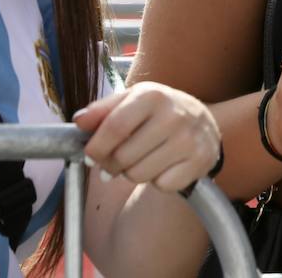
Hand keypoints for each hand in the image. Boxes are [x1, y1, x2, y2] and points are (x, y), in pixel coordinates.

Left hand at [74, 82, 220, 193]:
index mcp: (152, 96)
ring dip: (132, 173)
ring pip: (139, 175)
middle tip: (115, 162)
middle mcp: (173, 116)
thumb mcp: (131, 100)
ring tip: (141, 160)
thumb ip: (102, 110)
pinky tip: (163, 166)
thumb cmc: (158, 111)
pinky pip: (162, 185)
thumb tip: (78, 122)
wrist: (203, 121)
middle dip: (111, 165)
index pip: (115, 127)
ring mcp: (189, 140)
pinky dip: (157, 181)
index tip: (90, 156)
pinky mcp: (200, 162)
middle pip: (123, 157)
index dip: (97, 147)